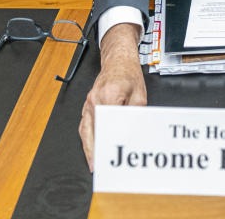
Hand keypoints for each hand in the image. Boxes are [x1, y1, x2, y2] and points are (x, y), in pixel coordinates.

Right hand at [78, 23, 146, 171]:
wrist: (118, 59)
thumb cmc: (129, 73)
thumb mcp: (140, 94)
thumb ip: (136, 113)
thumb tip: (132, 130)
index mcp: (109, 95)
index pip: (109, 124)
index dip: (110, 140)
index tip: (112, 153)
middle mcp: (96, 99)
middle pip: (92, 130)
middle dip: (94, 150)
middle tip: (98, 166)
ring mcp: (89, 102)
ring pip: (85, 129)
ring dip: (88, 147)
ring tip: (93, 162)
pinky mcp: (88, 104)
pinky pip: (85, 124)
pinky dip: (86, 138)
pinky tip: (91, 147)